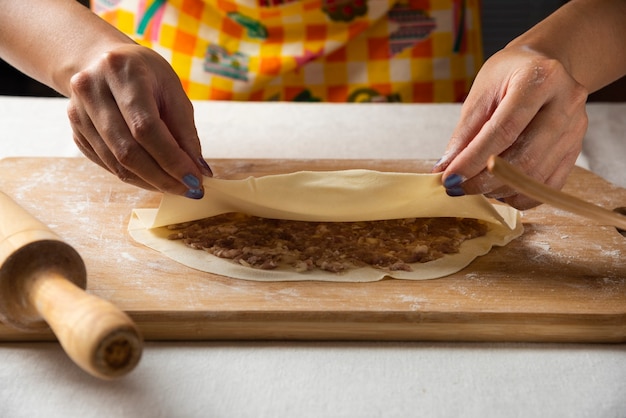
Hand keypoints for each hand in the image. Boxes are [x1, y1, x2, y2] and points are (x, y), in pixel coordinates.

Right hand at [67, 44, 211, 197]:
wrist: (100, 61)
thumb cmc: (145, 75)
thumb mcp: (172, 90)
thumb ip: (185, 131)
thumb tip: (199, 170)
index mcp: (121, 72)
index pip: (146, 127)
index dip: (172, 159)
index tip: (195, 179)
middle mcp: (91, 90)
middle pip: (128, 150)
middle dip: (163, 177)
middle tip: (189, 190)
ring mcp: (78, 114)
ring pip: (116, 163)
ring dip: (151, 182)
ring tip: (176, 186)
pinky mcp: (76, 133)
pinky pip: (108, 165)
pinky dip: (136, 177)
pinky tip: (156, 178)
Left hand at [432, 46, 588, 209]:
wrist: (543, 66)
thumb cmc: (507, 77)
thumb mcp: (480, 94)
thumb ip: (464, 134)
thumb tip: (444, 170)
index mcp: (540, 79)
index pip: (504, 130)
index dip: (474, 159)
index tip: (449, 178)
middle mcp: (566, 103)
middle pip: (524, 157)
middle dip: (484, 180)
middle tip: (457, 187)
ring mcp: (577, 128)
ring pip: (536, 176)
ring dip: (498, 189)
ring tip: (474, 186)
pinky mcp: (576, 149)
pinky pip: (548, 186)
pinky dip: (519, 195)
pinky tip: (497, 189)